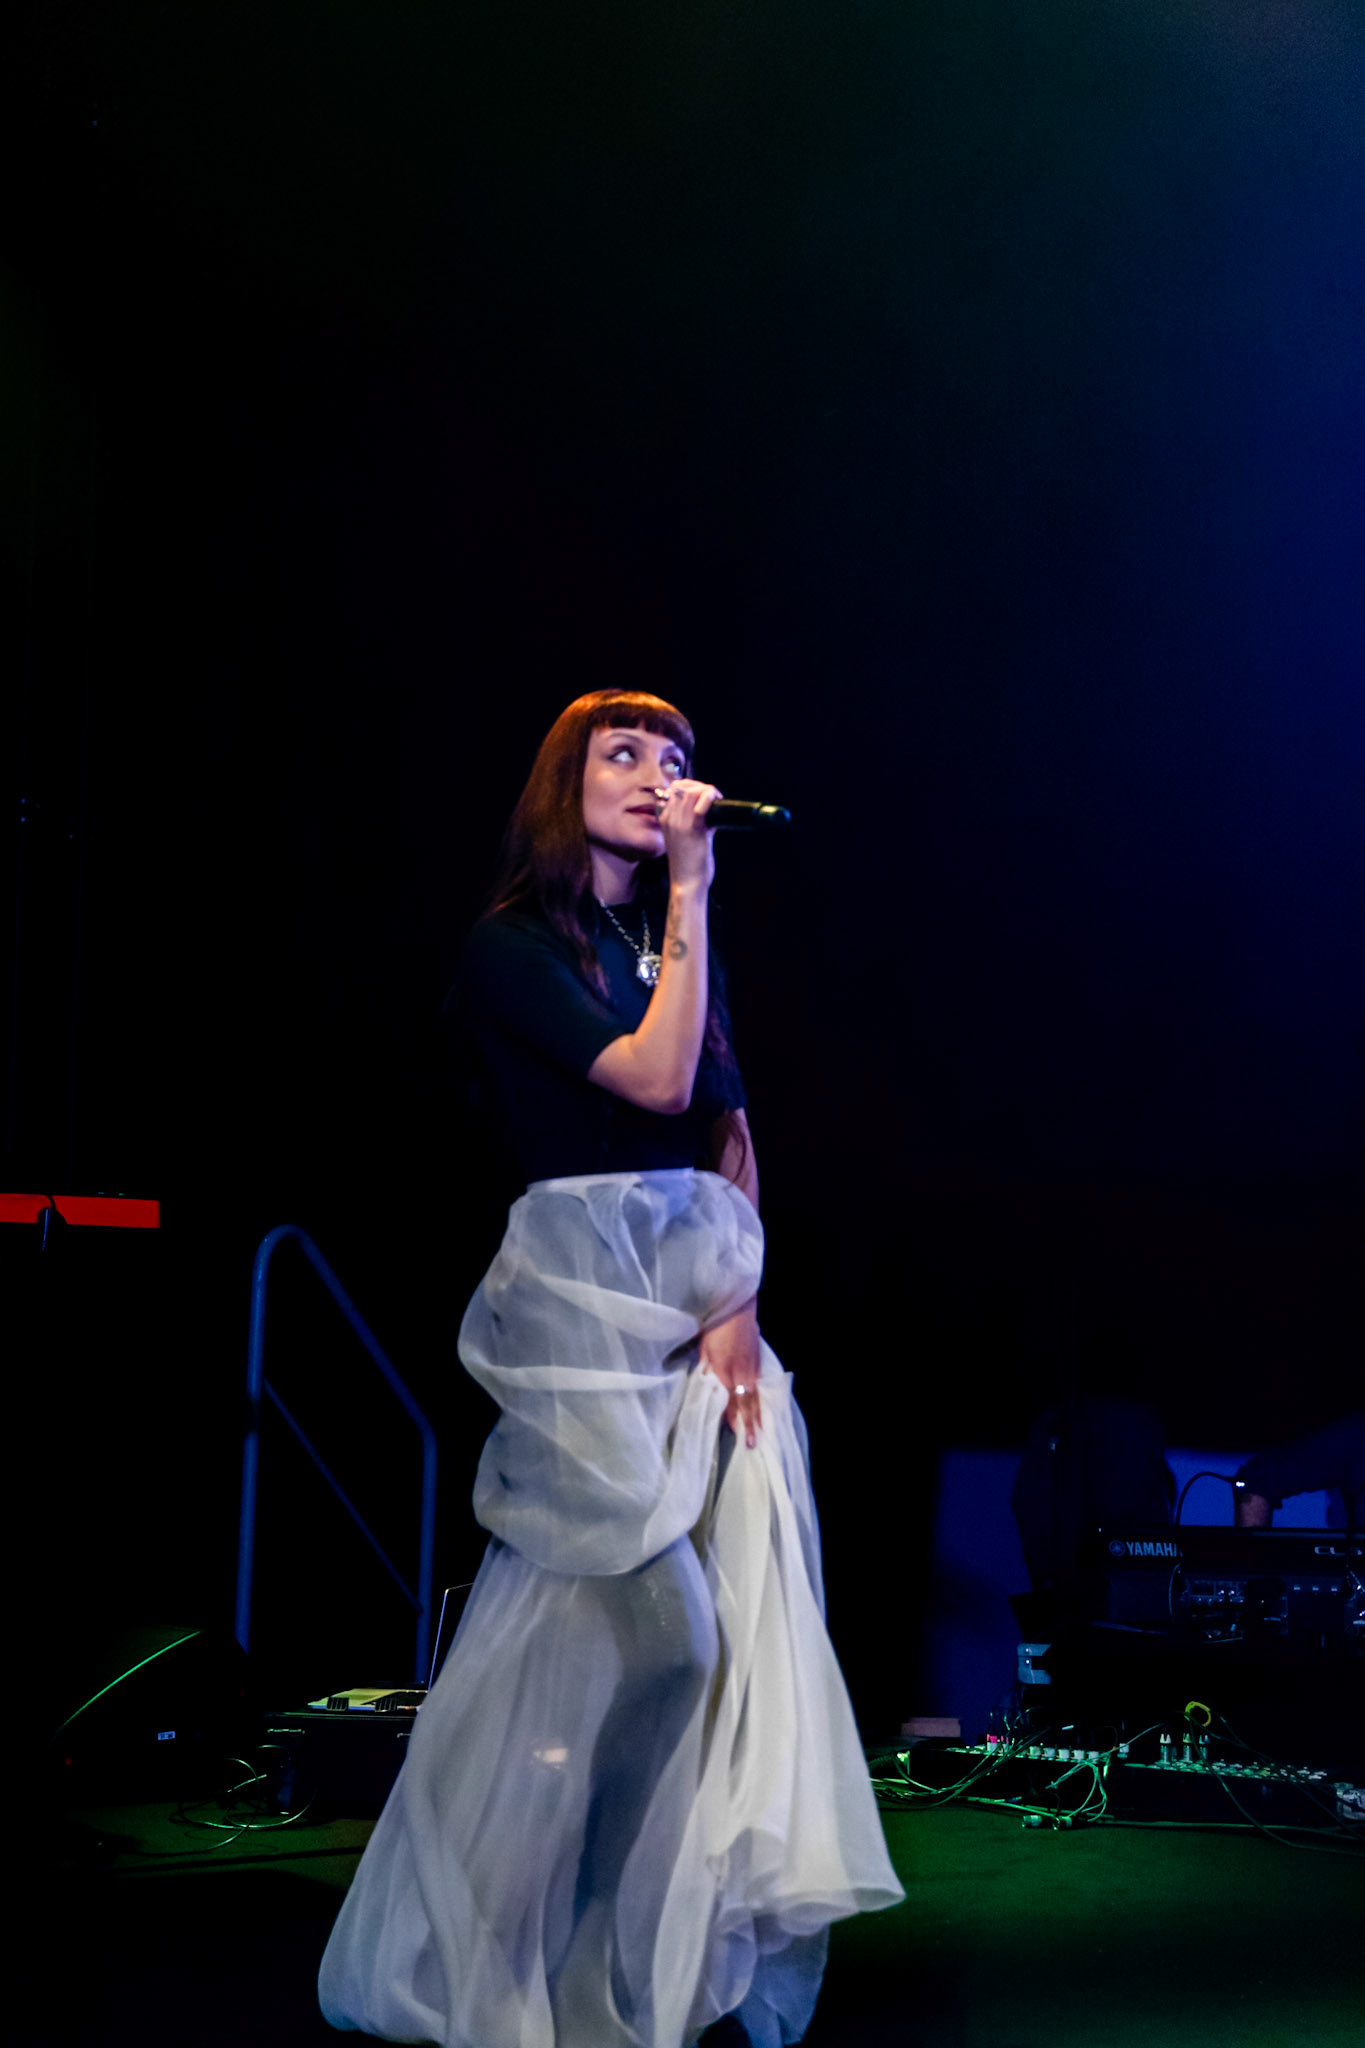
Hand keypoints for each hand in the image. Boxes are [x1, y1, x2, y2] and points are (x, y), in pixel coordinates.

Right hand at [656, 779, 720, 891]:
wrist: (687, 884)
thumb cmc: (688, 864)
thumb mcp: (685, 839)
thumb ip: (694, 822)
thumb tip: (709, 809)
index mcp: (665, 821)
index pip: (673, 790)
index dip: (690, 786)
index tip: (703, 793)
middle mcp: (670, 820)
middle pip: (682, 788)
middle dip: (700, 786)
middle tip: (713, 795)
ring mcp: (680, 824)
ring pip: (692, 792)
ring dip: (708, 791)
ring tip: (717, 799)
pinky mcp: (693, 831)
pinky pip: (701, 806)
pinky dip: (711, 798)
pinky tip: (717, 801)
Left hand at [700, 1299, 760, 1447]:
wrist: (738, 1308)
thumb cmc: (716, 1327)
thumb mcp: (704, 1348)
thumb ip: (706, 1368)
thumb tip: (705, 1387)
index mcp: (725, 1368)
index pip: (728, 1397)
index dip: (731, 1416)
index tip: (734, 1432)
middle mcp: (741, 1371)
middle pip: (746, 1402)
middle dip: (749, 1424)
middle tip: (752, 1444)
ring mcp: (752, 1367)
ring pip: (756, 1396)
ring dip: (758, 1417)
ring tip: (760, 1434)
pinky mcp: (758, 1363)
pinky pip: (760, 1387)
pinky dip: (761, 1402)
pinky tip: (763, 1412)